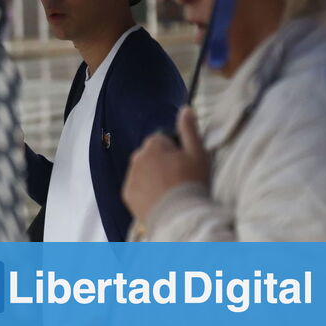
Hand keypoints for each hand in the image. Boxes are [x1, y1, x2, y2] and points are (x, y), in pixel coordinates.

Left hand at [123, 106, 209, 221]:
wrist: (179, 217)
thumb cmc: (191, 183)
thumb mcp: (197, 153)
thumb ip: (189, 129)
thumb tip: (186, 109)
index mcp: (153, 145)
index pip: (162, 140)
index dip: (175, 151)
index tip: (184, 164)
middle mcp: (137, 158)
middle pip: (150, 155)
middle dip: (161, 163)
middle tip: (178, 179)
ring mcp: (130, 177)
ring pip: (143, 171)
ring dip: (152, 176)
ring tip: (169, 191)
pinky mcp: (127, 195)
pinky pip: (137, 188)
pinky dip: (145, 191)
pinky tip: (159, 199)